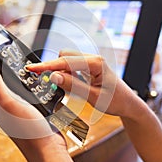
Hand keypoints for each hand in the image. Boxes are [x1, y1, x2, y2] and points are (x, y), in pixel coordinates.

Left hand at [0, 55, 73, 161]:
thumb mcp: (7, 101)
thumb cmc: (27, 130)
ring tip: (7, 62)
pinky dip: (22, 82)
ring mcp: (14, 107)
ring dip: (6, 75)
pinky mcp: (27, 108)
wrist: (47, 147)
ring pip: (6, 87)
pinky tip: (28, 78)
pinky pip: (21, 91)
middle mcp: (1, 105)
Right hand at [26, 50, 140, 118]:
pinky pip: (72, 66)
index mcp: (95, 63)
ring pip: (67, 61)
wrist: (128, 104)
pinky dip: (66, 74)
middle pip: (64, 57)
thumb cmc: (116, 101)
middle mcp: (92, 59)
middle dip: (53, 68)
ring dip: (60, 72)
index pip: (65, 61)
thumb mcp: (93, 96)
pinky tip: (70, 85)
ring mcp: (91, 62)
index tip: (32, 68)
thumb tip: (54, 76)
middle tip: (47, 82)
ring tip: (64, 87)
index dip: (47, 66)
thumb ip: (73, 86)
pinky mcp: (88, 67)